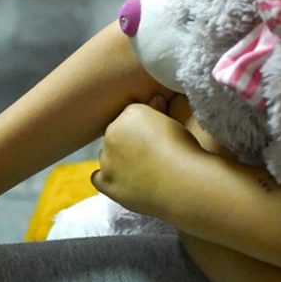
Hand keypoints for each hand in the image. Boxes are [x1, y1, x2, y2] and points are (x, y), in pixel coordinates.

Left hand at [92, 101, 197, 219]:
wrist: (181, 182)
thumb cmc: (182, 150)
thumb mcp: (174, 122)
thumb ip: (159, 110)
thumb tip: (156, 99)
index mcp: (130, 114)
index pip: (130, 117)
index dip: (143, 128)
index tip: (156, 138)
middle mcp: (113, 133)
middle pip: (116, 136)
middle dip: (128, 143)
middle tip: (150, 155)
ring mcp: (107, 159)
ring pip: (107, 156)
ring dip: (119, 161)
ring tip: (143, 171)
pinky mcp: (106, 182)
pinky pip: (98, 177)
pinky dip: (107, 178)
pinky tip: (123, 181)